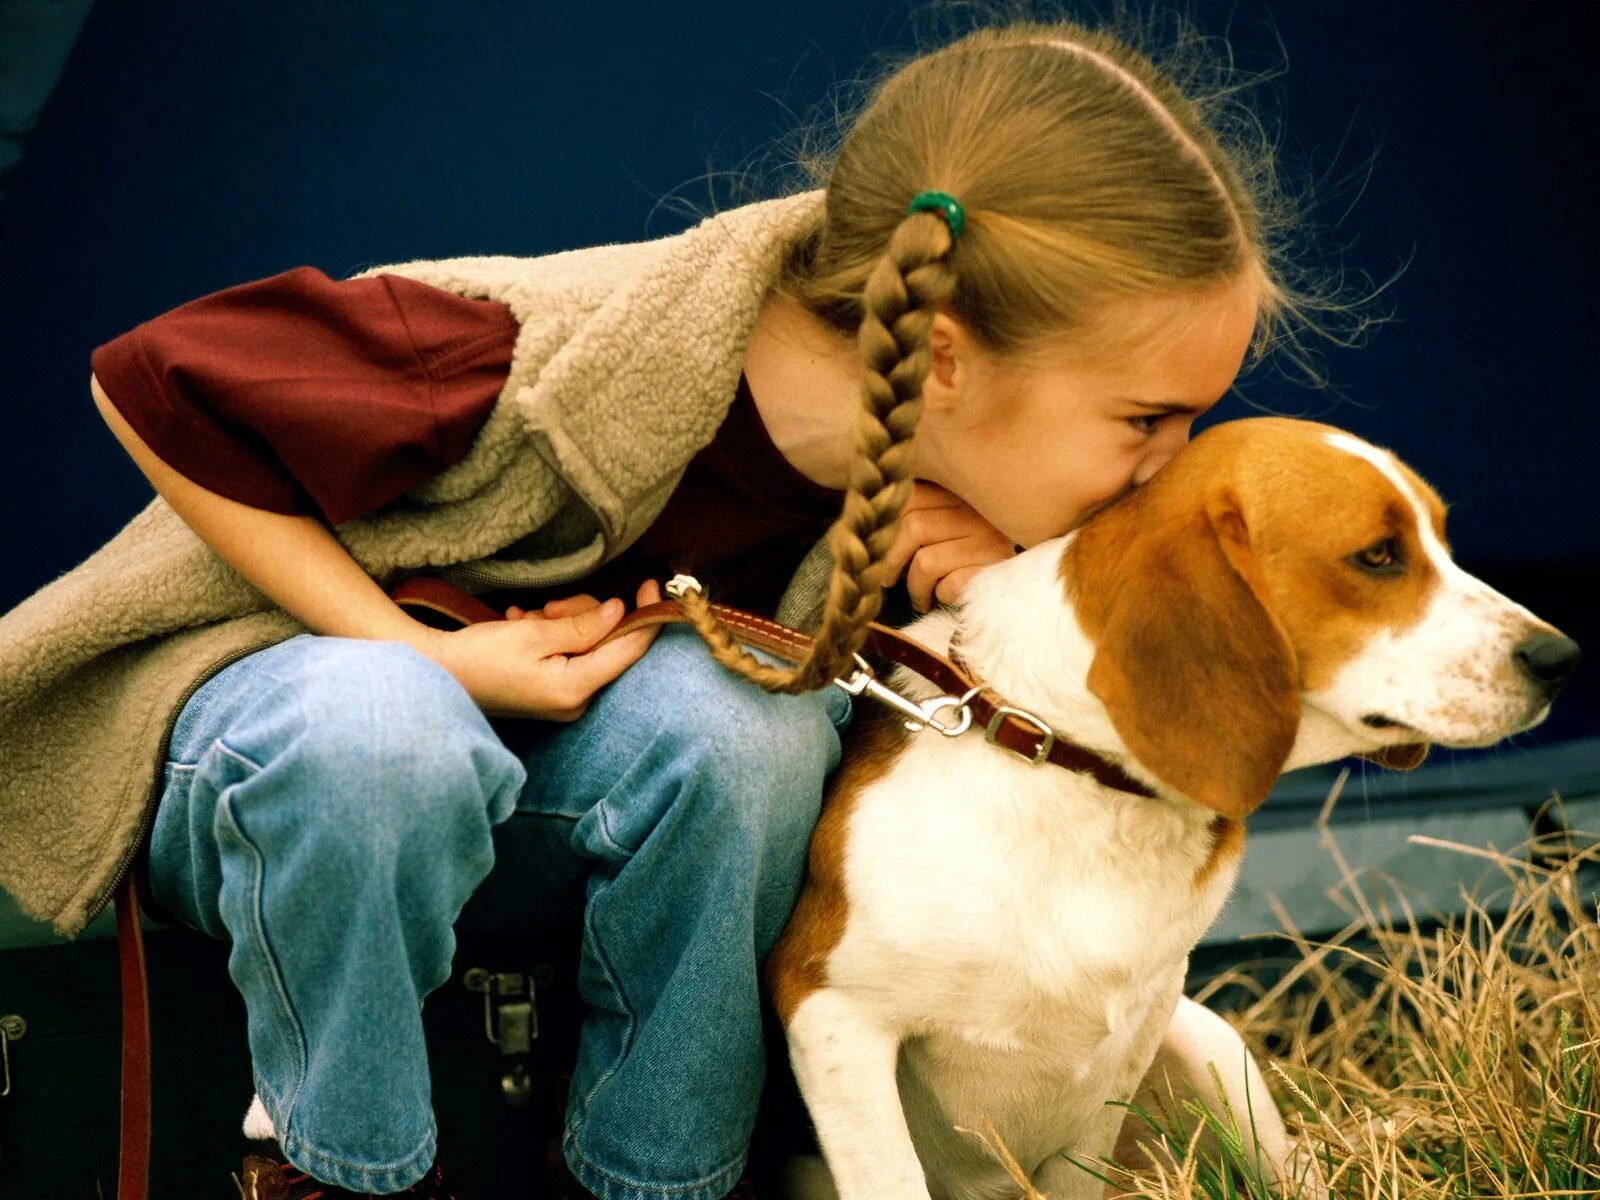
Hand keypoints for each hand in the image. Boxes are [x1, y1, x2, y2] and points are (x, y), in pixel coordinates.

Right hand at [421, 579, 661, 719]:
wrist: (439, 674)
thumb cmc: (481, 655)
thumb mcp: (534, 633)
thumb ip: (583, 626)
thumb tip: (620, 611)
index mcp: (576, 689)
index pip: (629, 650)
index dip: (645, 616)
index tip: (652, 585)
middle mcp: (577, 701)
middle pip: (606, 643)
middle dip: (581, 615)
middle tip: (547, 608)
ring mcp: (565, 699)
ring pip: (587, 642)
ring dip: (560, 621)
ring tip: (526, 620)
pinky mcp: (553, 692)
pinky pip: (569, 652)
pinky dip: (550, 633)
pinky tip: (522, 627)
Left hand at [879, 482, 1014, 611]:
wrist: (1009, 586)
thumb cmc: (959, 557)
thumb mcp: (934, 527)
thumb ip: (905, 516)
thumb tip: (860, 528)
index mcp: (957, 490)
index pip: (909, 496)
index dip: (885, 527)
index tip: (876, 549)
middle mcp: (976, 509)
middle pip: (913, 526)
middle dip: (892, 561)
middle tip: (888, 580)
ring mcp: (989, 538)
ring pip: (927, 562)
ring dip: (915, 587)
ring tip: (920, 597)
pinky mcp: (996, 569)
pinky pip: (950, 584)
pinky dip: (941, 595)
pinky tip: (945, 596)